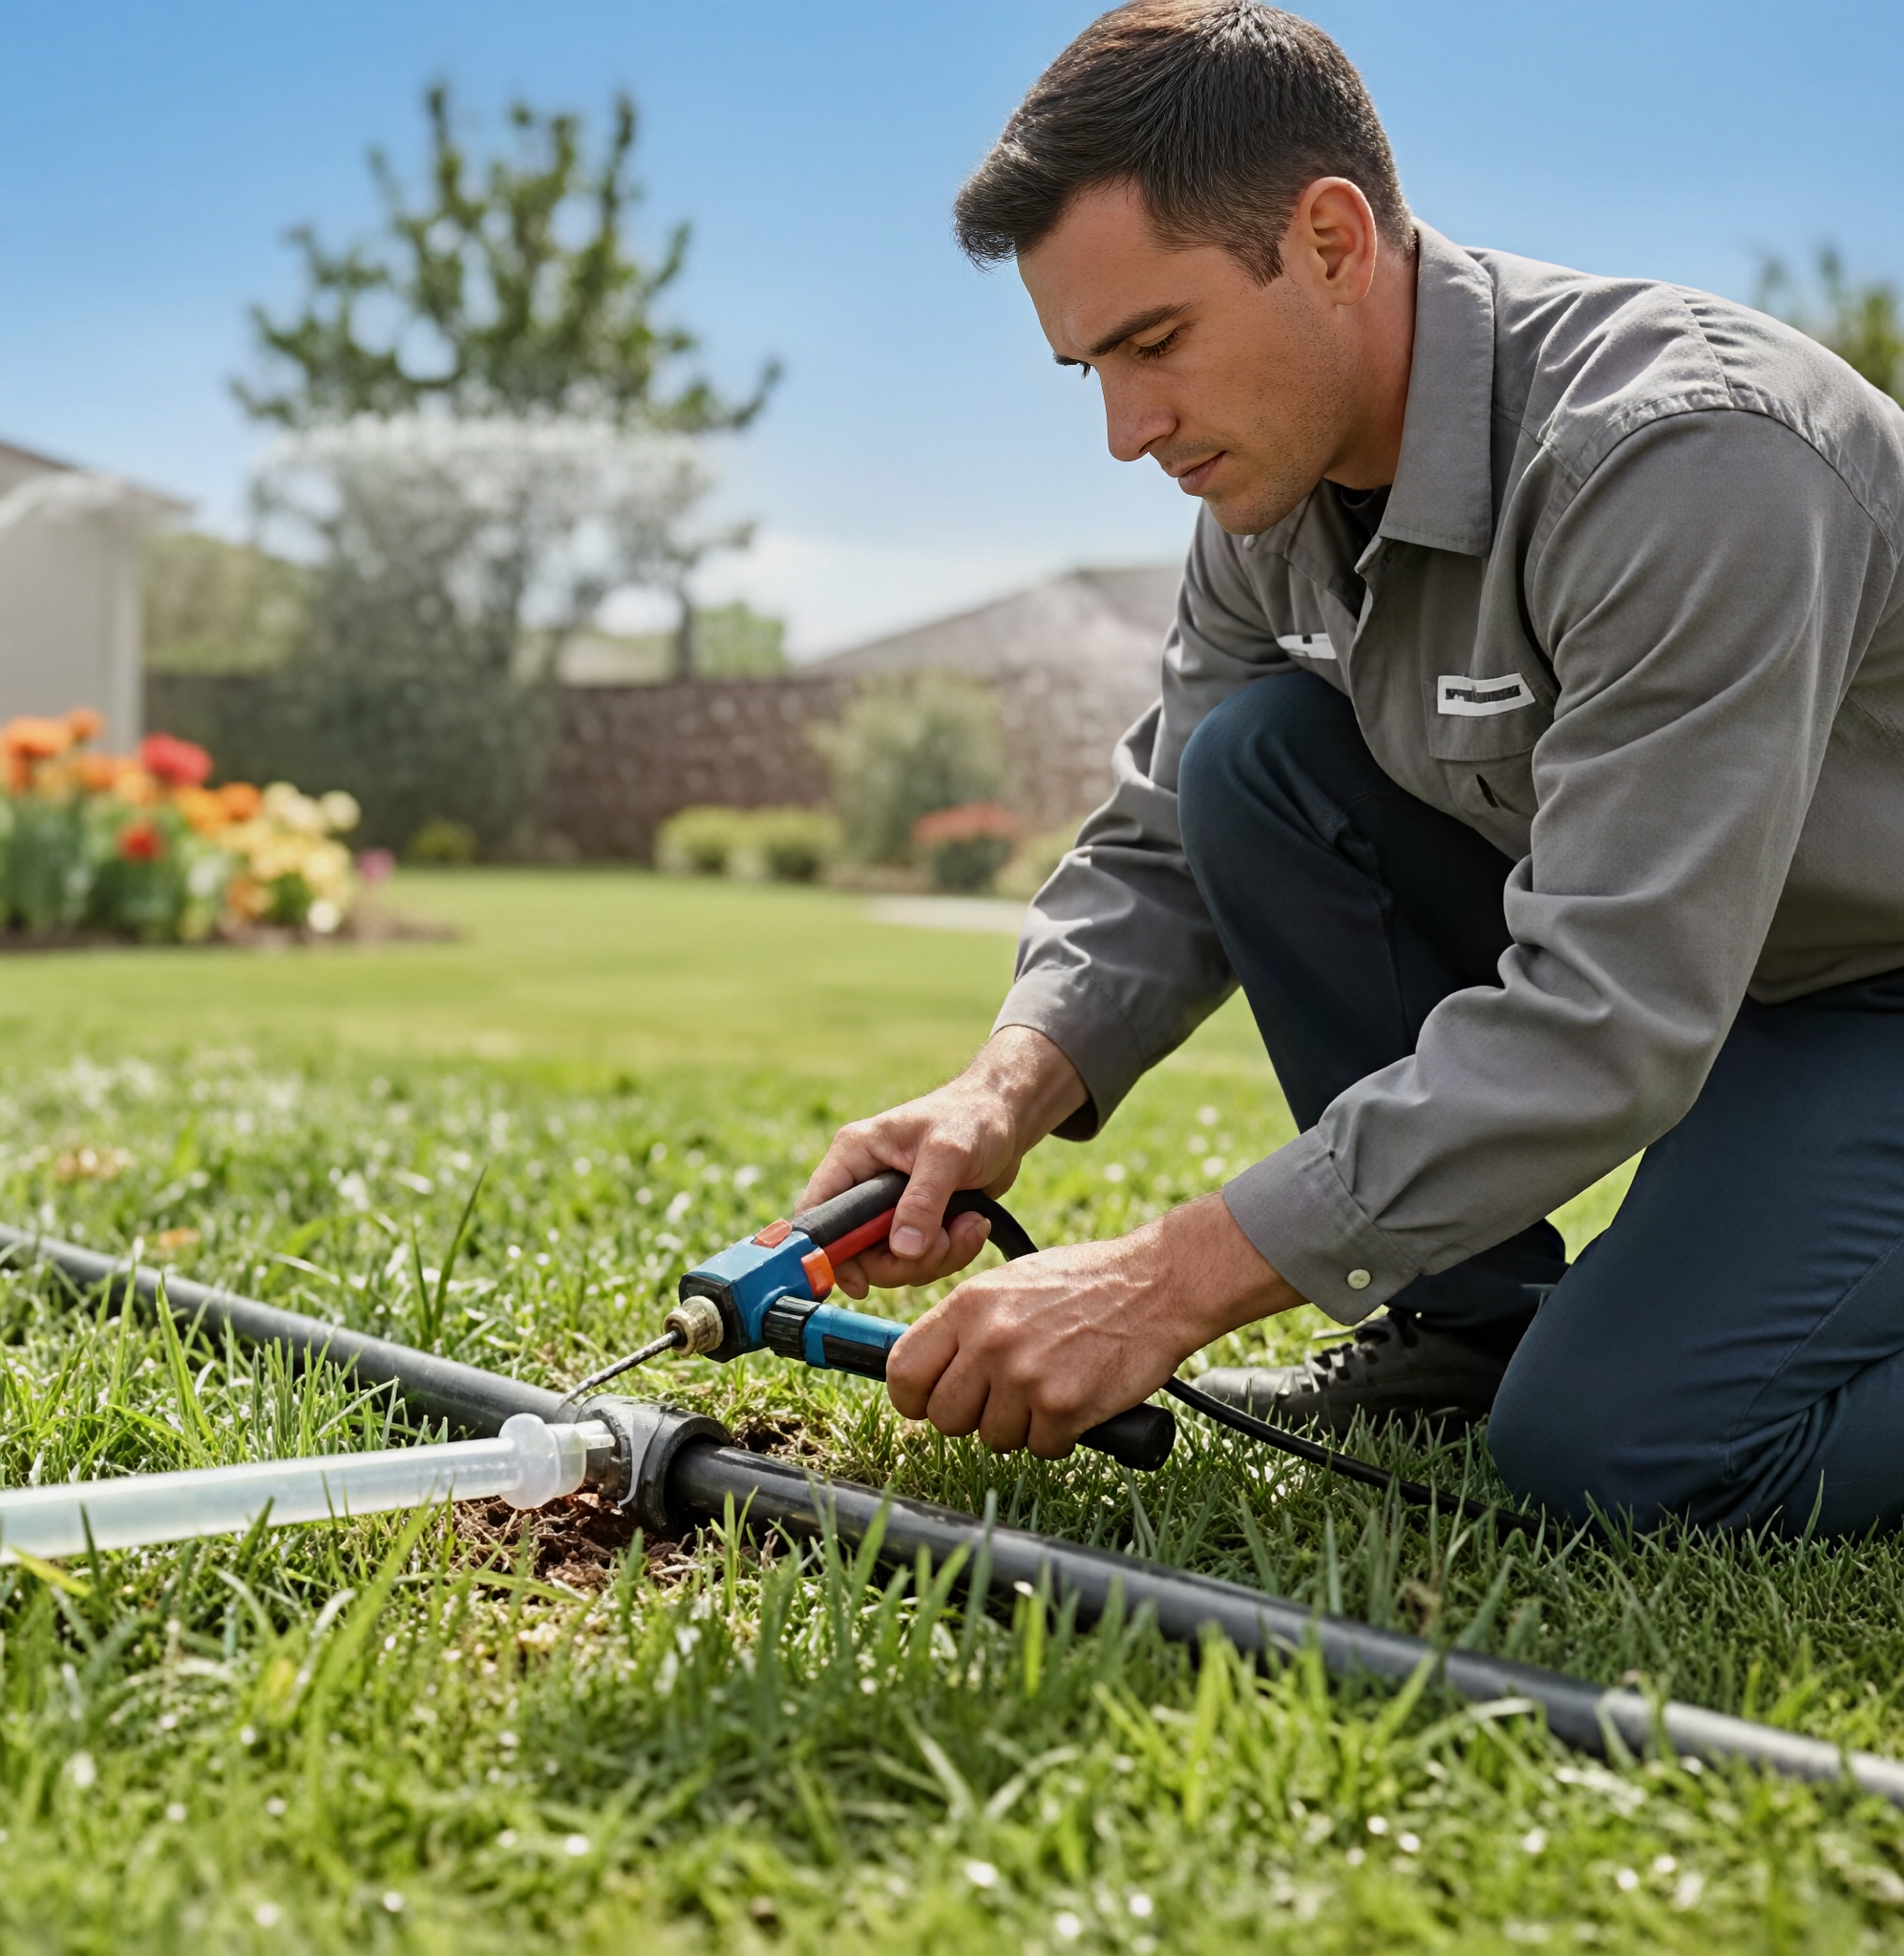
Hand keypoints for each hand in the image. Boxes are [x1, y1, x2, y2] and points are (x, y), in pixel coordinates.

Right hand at [800, 1027, 1086, 1297]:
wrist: (1006, 1118)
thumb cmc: (972, 1118)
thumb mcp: (948, 1154)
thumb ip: (923, 1202)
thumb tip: (903, 1250)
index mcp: (854, 1157)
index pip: (817, 1214)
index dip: (827, 1254)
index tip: (858, 1283)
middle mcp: (863, 1186)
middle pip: (858, 1254)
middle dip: (904, 1261)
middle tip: (942, 1242)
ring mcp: (890, 1209)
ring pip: (893, 1263)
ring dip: (936, 1256)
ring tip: (969, 1224)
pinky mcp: (916, 1224)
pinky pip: (921, 1261)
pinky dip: (950, 1253)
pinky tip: (973, 1225)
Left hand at [886, 1192, 1304, 1455]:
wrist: (1157, 1284)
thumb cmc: (1086, 1282)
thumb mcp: (1010, 1284)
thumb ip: (967, 1324)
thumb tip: (930, 1368)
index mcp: (968, 1305)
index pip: (903, 1370)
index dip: (913, 1397)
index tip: (928, 1402)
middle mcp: (989, 1340)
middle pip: (945, 1417)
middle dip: (971, 1417)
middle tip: (1003, 1399)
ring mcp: (1024, 1376)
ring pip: (992, 1439)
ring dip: (1020, 1426)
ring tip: (1049, 1388)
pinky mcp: (1063, 1406)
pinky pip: (1041, 1448)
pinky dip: (1058, 1435)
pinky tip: (1076, 1399)